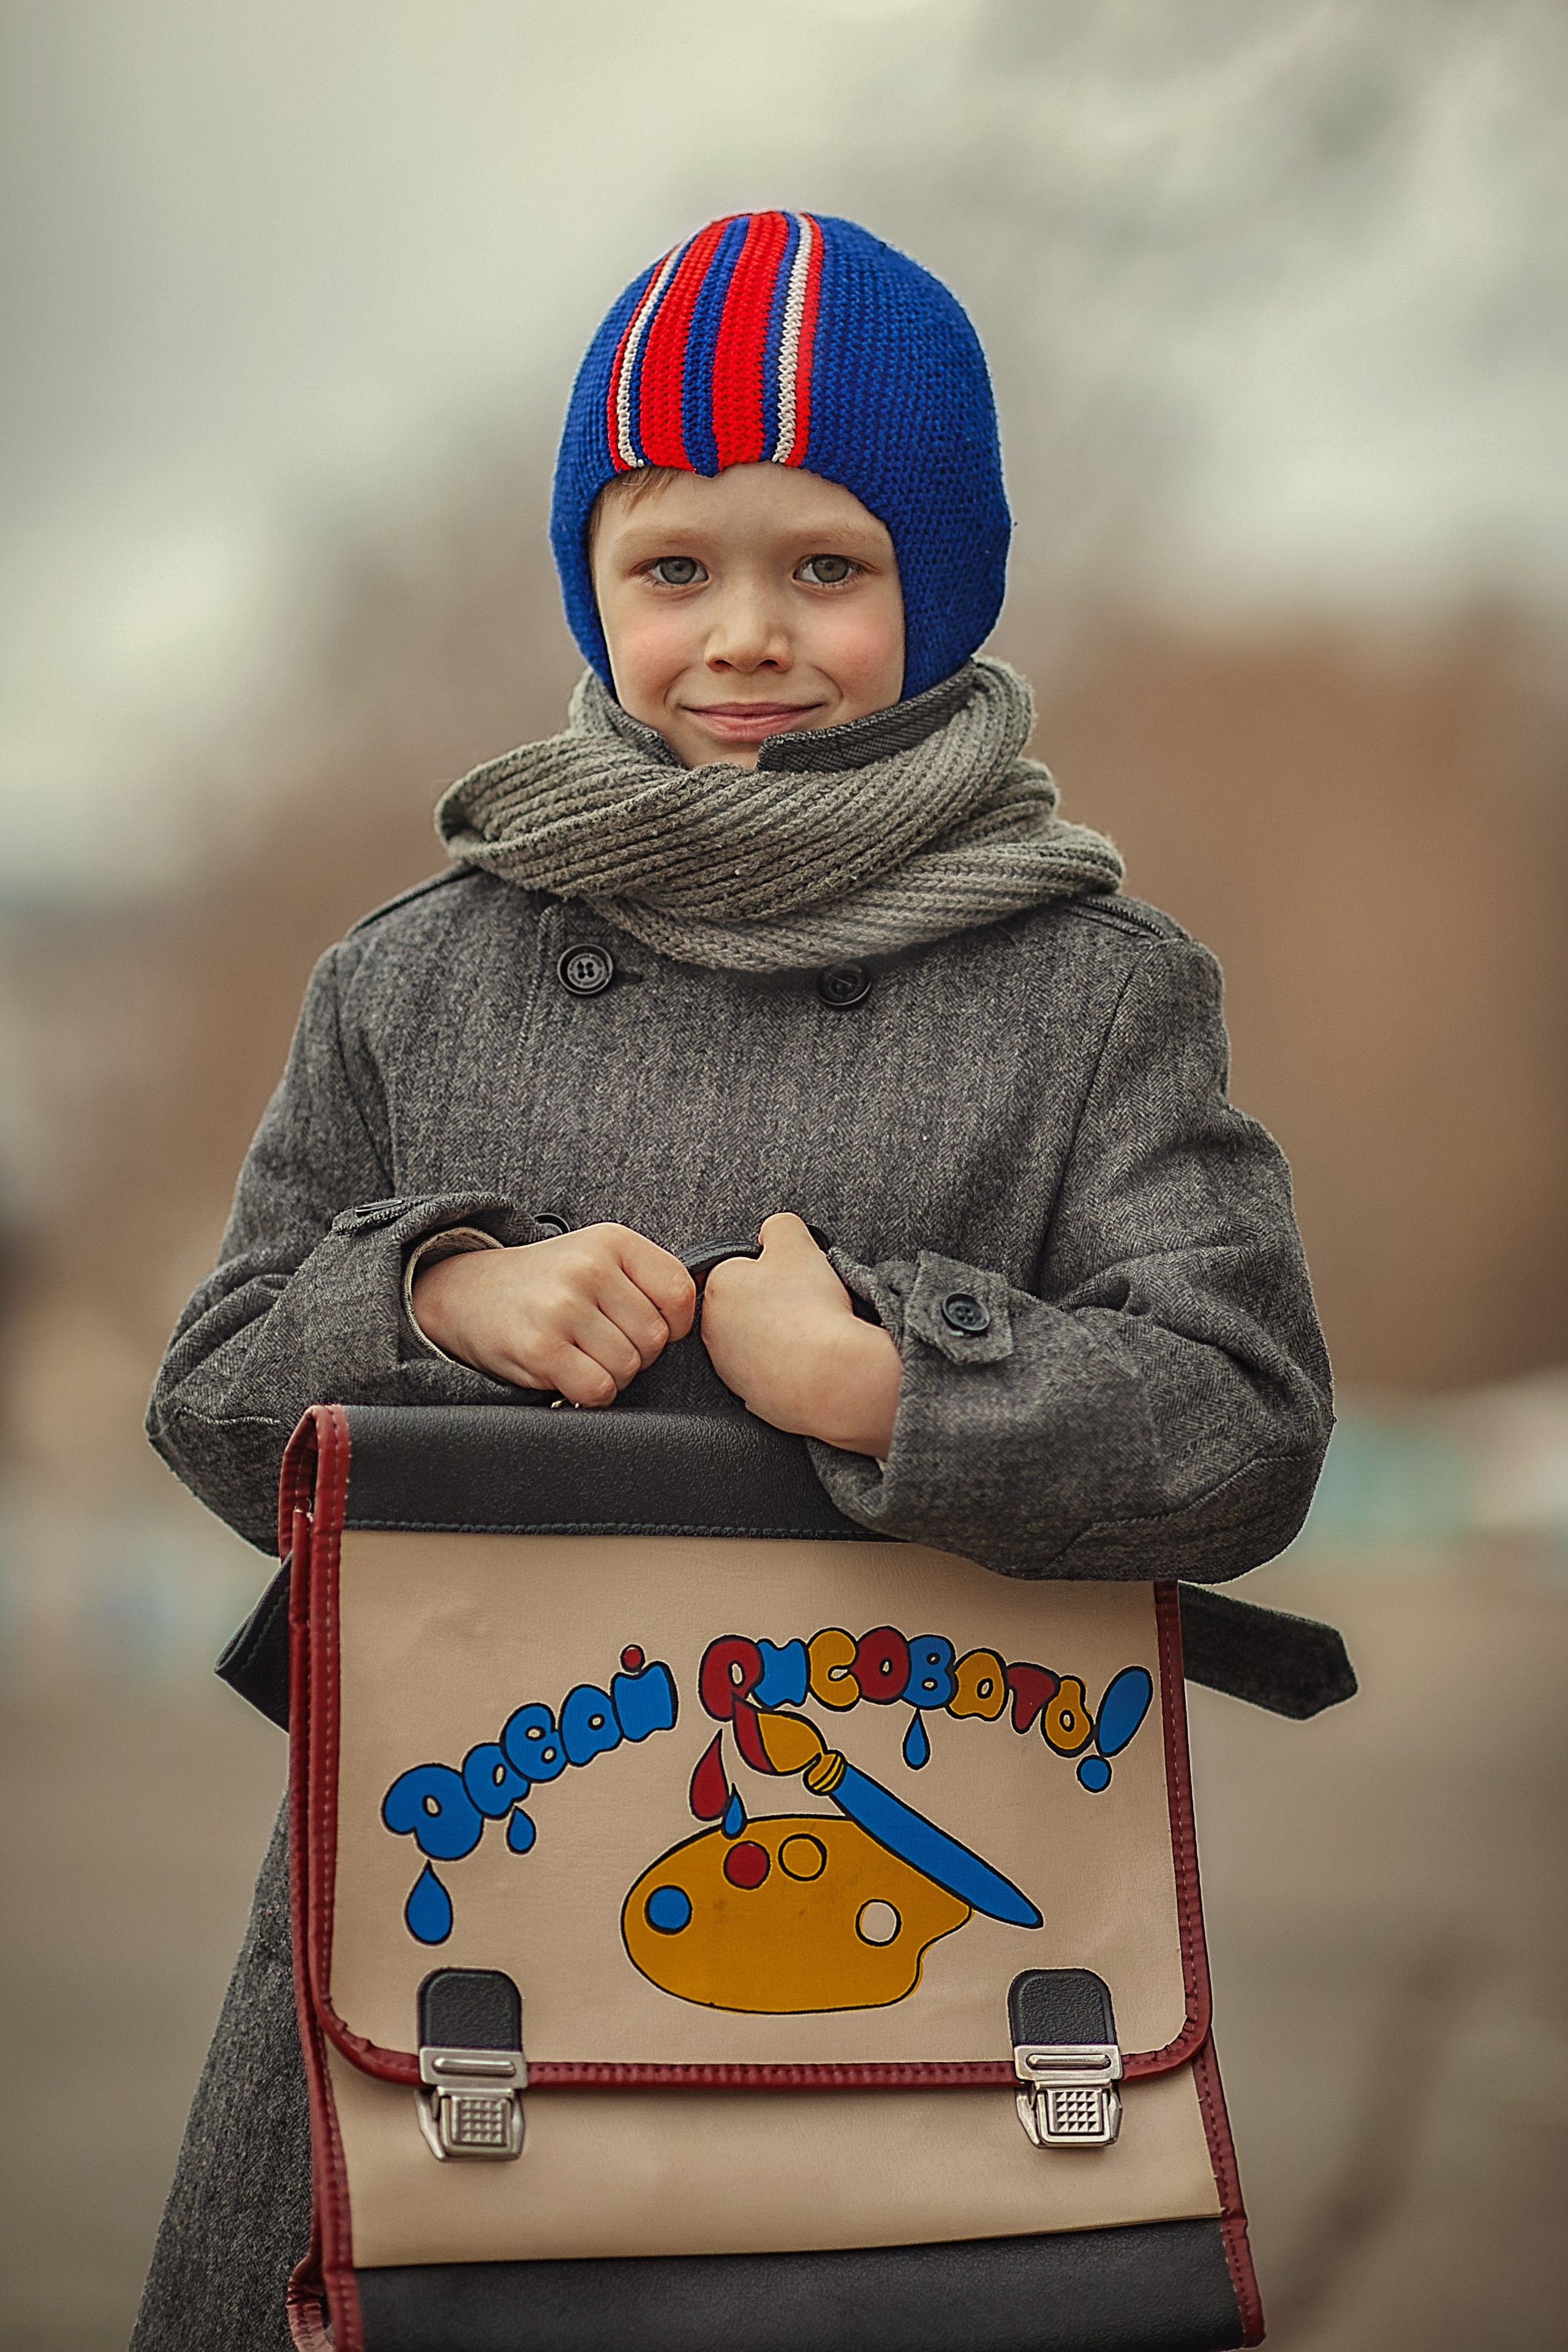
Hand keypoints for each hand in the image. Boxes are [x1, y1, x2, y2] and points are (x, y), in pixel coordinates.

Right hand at [411, 1224, 695, 1403]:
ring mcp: (563, 1306)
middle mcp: (589, 1267)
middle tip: (604, 1344)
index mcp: (612, 1240)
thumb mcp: (597, 1257)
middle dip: (638, 1353)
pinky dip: (590, 1393)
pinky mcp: (540, 1347)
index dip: (675, 1323)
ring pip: (629, 1367)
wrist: (466, 1292)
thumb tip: (698, 1320)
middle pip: (656, 1338)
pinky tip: (570, 1374)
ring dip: (613, 1375)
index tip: (650, 1327)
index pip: (680, 1292)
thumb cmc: (545, 1283)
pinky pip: (597, 1388)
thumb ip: (645, 1280)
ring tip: (583, 1355)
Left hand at [701, 1213, 901, 1457]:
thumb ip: (779, 1227)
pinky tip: (808, 1359)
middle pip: (744, 1304)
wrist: (832, 1376)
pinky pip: (768, 1371)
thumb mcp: (797, 1242)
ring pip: (754, 1339)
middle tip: (803, 1303)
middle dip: (770, 1301)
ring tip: (809, 1332)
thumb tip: (773, 1232)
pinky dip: (785, 1364)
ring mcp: (729, 1367)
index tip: (792, 1276)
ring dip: (777, 1334)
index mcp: (718, 1287)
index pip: (738, 1266)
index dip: (771, 1268)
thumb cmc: (812, 1309)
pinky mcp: (749, 1397)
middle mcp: (713, 1330)